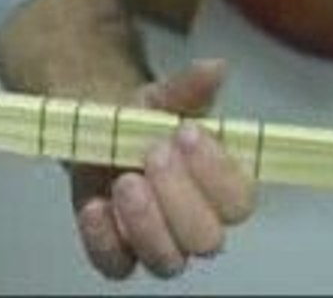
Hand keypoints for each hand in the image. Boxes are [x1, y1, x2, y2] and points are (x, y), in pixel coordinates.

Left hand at [70, 59, 255, 279]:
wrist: (97, 130)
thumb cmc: (143, 120)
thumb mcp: (163, 98)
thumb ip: (189, 88)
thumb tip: (215, 67)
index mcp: (220, 188)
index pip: (238, 201)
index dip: (216, 172)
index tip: (187, 132)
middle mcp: (195, 224)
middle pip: (206, 238)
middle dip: (178, 196)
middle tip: (152, 154)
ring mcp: (156, 242)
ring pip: (167, 260)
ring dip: (145, 222)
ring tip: (124, 181)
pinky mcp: (116, 250)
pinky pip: (115, 265)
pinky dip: (103, 239)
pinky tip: (94, 206)